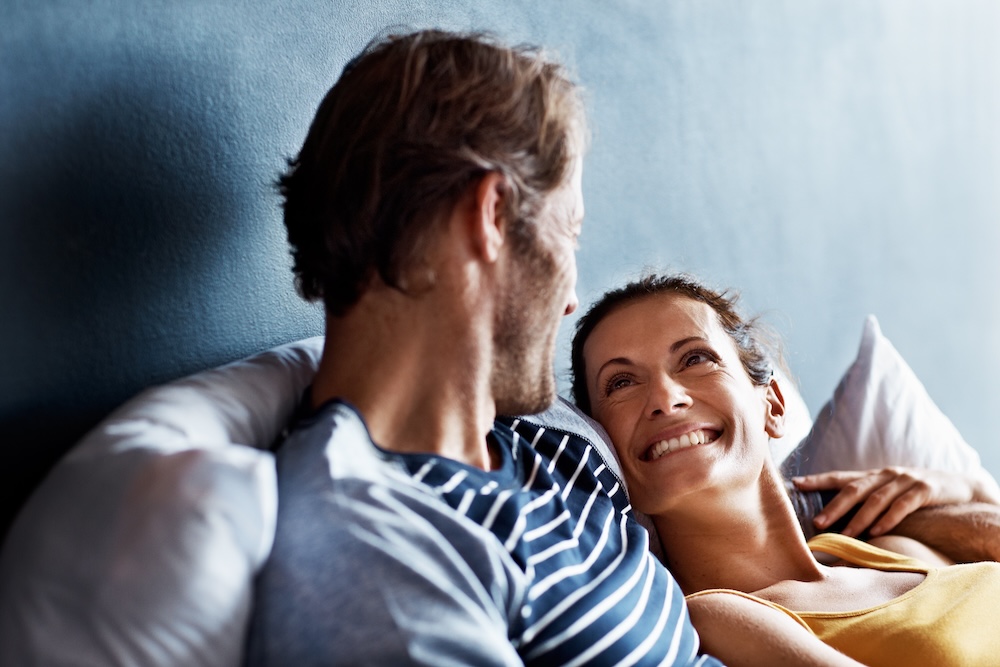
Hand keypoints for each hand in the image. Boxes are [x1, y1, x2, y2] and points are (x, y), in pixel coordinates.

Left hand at [793, 466, 990, 537]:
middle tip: (818, 523)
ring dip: (859, 518)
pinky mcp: (925, 489)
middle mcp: (885, 474)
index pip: (840, 476)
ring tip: (846, 535)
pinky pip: (903, 505)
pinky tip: (878, 531)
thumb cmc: (915, 494)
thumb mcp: (888, 493)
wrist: (958, 486)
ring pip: (876, 499)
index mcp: (872, 475)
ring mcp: (905, 480)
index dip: (817, 479)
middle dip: (834, 506)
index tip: (795, 484)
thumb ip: (866, 501)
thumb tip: (836, 522)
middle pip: (854, 489)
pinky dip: (889, 518)